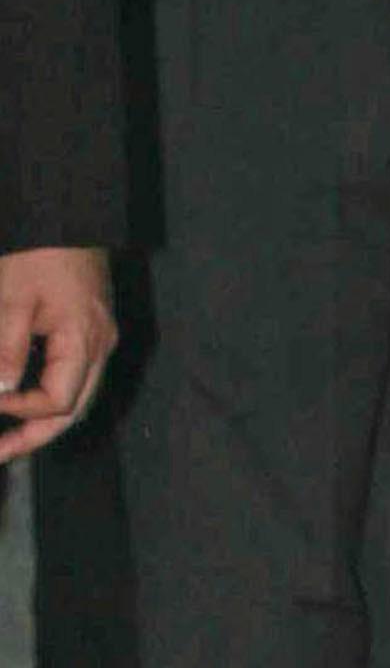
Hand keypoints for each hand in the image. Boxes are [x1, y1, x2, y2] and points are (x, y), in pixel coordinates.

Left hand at [0, 246, 119, 460]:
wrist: (64, 214)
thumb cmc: (38, 251)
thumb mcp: (11, 300)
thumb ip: (8, 351)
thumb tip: (3, 392)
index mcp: (85, 340)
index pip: (57, 400)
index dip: (21, 411)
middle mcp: (101, 345)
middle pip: (74, 409)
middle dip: (37, 435)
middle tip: (1, 452)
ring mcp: (100, 337)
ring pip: (77, 396)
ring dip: (44, 420)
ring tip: (11, 437)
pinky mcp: (92, 328)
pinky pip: (76, 376)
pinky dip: (51, 395)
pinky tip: (28, 401)